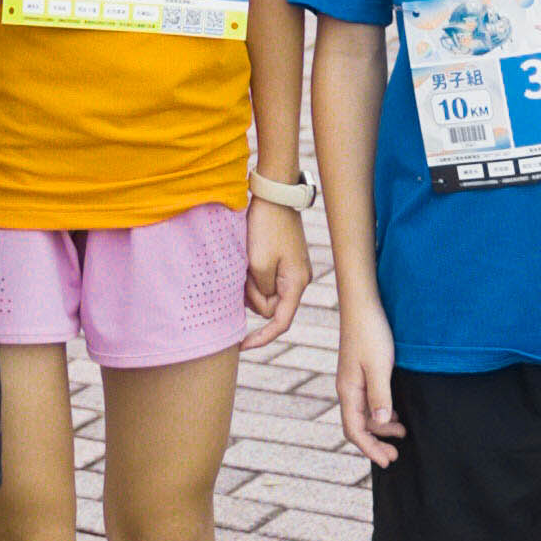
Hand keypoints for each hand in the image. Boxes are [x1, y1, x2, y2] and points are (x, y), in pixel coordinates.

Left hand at [242, 198, 309, 349]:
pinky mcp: (283, 260)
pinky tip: (248, 258)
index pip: (280, 322)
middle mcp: (298, 280)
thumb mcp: (259, 264)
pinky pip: (265, 279)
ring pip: (265, 293)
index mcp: (296, 283)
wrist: (274, 194)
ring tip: (247, 260)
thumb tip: (262, 304)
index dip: (262, 338)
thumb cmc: (267, 227)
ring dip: (251, 284)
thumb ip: (261, 293)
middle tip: (244, 271)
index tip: (242, 346)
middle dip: (252, 296)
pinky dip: (253, 275)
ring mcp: (291, 270)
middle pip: (269, 307)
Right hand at [336, 295, 400, 467]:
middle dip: (376, 443)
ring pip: (364, 414)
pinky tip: (395, 412)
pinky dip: (381, 412)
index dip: (370, 449)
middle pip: (358, 426)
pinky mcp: (361, 372)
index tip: (387, 462)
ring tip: (402, 432)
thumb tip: (381, 423)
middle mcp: (348, 389)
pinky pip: (368, 401)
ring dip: (381, 427)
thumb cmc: (371, 333)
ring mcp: (353, 380)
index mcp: (348, 390)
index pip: (354, 430)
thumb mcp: (379, 366)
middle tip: (396, 454)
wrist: (363, 304)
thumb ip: (380, 395)